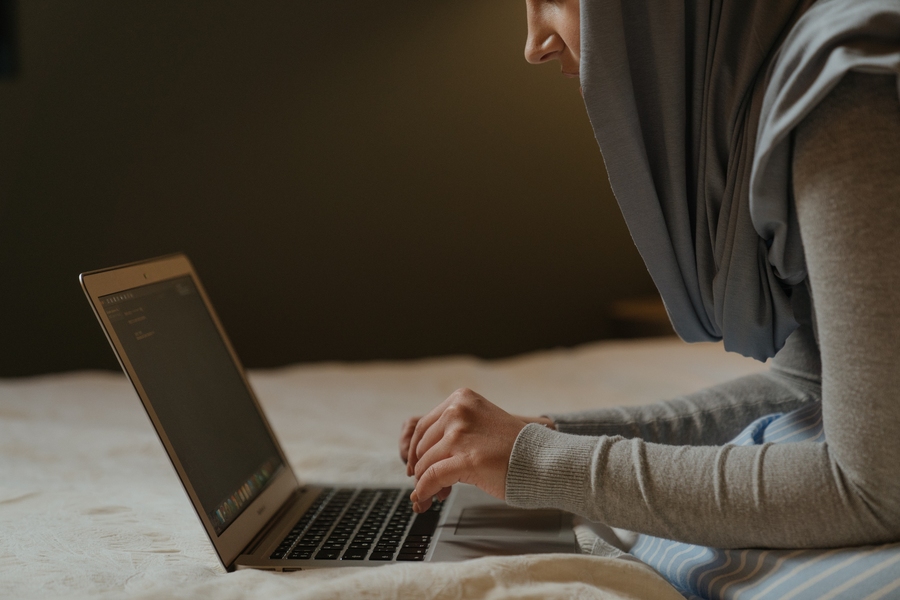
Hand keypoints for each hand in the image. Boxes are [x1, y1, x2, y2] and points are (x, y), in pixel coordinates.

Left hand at [401, 388, 553, 511]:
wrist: (543, 459)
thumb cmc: (515, 447)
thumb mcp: (481, 423)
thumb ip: (454, 432)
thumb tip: (420, 458)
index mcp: (461, 399)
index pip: (423, 426)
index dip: (416, 451)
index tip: (415, 466)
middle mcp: (458, 411)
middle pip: (422, 446)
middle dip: (422, 469)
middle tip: (429, 485)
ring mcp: (461, 435)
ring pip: (425, 463)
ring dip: (424, 483)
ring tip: (434, 495)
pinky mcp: (466, 459)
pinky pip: (432, 477)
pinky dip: (425, 490)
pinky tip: (426, 499)